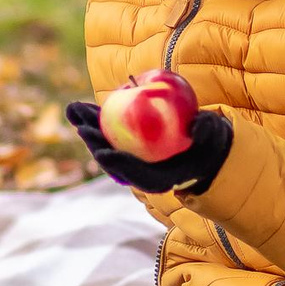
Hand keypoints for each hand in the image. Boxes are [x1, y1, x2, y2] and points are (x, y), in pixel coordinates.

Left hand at [66, 100, 233, 194]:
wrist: (199, 145)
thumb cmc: (206, 141)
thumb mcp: (212, 136)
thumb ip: (207, 131)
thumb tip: (197, 126)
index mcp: (159, 177)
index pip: (136, 174)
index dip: (120, 165)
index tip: (105, 153)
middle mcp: (139, 171)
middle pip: (113, 162)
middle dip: (95, 146)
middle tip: (82, 129)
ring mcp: (129, 159)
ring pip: (104, 147)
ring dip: (87, 130)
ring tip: (72, 111)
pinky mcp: (124, 146)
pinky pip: (106, 133)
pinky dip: (93, 121)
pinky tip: (78, 108)